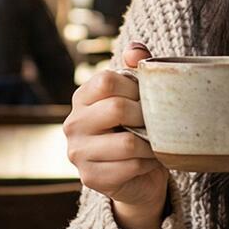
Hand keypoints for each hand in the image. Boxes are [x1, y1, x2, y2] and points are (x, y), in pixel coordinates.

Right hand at [64, 41, 168, 228]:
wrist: (137, 175)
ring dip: (150, 144)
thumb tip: (135, 50)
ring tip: (155, 143)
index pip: (107, 80)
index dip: (135, 87)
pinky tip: (150, 161)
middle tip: (154, 123)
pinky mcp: (91, 178)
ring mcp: (78, 153)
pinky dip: (149, 164)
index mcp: (82, 98)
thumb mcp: (138, 94)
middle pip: (117, 108)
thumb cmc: (137, 128)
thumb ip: (137, 66)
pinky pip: (131, 167)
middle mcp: (73, 124)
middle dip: (145, 116)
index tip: (146, 99)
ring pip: (127, 143)